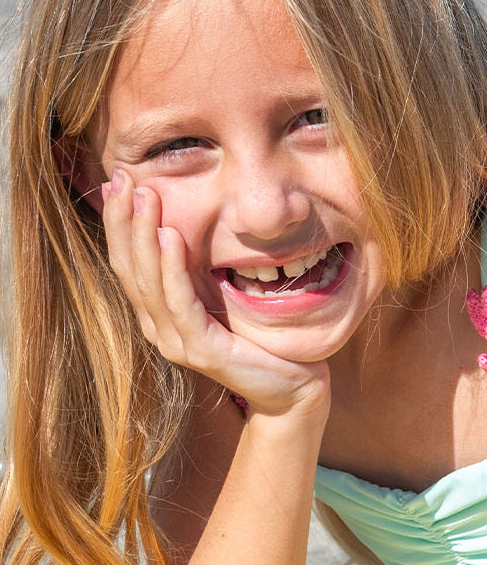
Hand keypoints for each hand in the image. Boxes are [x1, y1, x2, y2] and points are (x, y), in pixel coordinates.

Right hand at [103, 169, 329, 418]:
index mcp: (158, 313)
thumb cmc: (257, 337)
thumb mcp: (219, 293)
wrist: (291, 386)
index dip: (119, 221)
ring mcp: (176, 341)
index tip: (116, 180)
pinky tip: (171, 237)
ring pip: (149, 281)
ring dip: (145, 234)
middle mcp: (158, 328)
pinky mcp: (200, 350)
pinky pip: (180, 301)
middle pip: (129, 267)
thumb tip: (177, 222)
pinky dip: (172, 267)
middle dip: (124, 219)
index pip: (128, 261)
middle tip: (121, 178)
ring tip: (145, 197)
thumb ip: (194, 268)